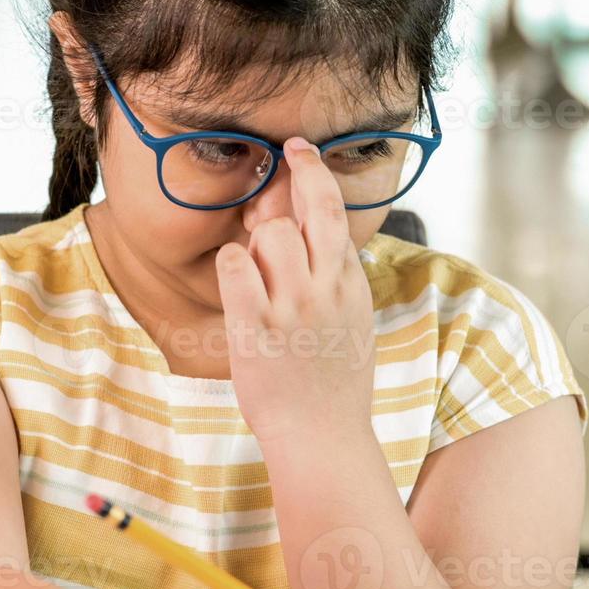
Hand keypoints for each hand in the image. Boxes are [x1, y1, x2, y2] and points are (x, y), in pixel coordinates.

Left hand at [215, 138, 376, 443]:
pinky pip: (235, 267)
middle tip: (282, 156)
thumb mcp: (356, 326)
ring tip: (254, 264)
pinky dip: (231, 264)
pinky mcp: (257, 327)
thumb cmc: (336, 388)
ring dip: (254, 238)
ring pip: (269, 232)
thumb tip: (327, 249)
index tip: (301, 151)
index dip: (315, 174)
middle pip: (310, 206)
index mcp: (350, 285)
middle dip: (297, 170)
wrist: (324, 437)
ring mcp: (292, 306)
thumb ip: (341, 284)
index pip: (335, 214)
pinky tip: (235, 279)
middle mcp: (326, 288)